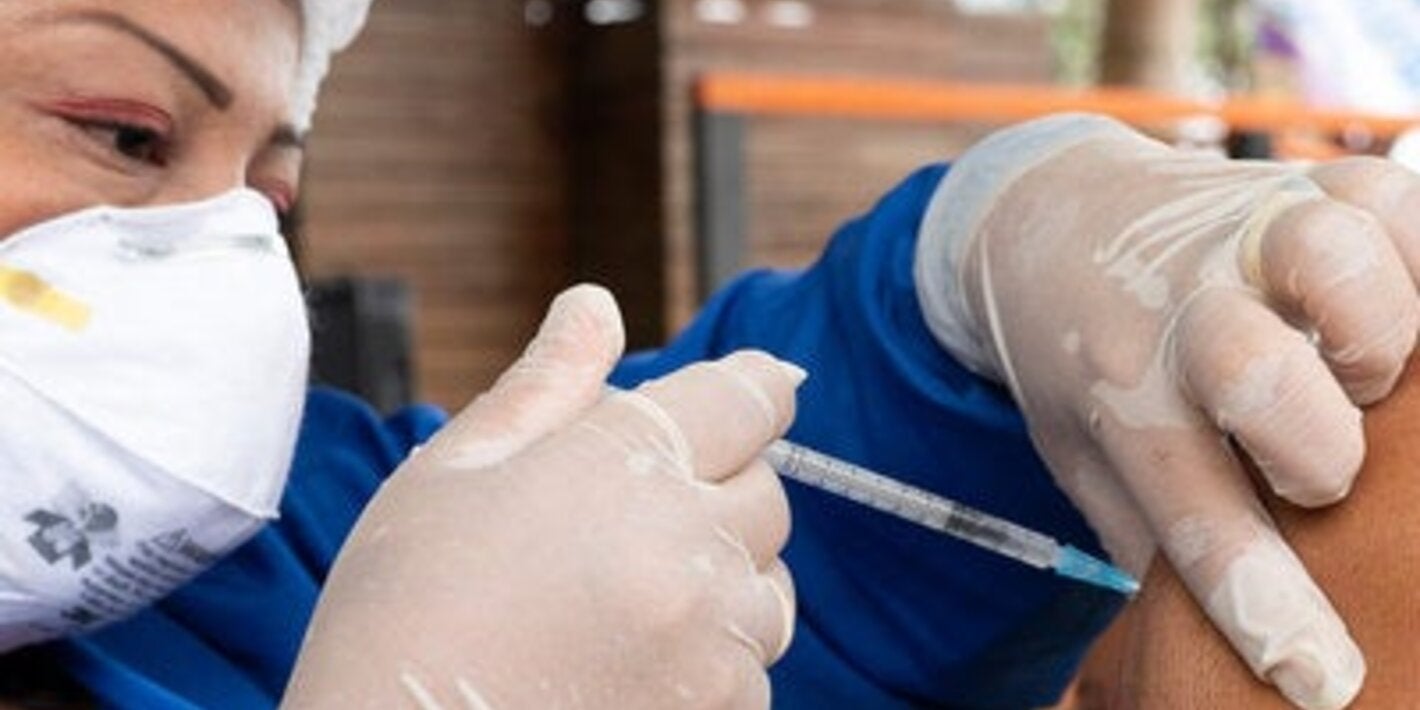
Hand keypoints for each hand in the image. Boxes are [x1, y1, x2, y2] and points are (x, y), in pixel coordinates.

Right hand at [283, 285, 803, 708]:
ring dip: (723, 578)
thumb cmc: (402, 615)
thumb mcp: (453, 474)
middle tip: (636, 517)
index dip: (752, 389)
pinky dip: (714, 657)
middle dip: (721, 488)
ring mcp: (715, 642)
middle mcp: (691, 548)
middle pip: (768, 493)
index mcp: (627, 464)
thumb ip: (546, 386)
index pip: (749, 397)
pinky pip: (754, 668)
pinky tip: (632, 664)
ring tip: (625, 601)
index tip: (751, 393)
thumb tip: (596, 306)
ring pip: (768, 586)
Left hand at [917, 115, 1419, 709]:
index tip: (1321, 677)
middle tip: (1321, 476)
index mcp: (1118, 394)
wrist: (1050, 223)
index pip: (1190, 511)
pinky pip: (1399, 203)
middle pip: (1249, 369)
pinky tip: (1409, 305)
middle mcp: (1178, 306)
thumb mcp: (1091, 460)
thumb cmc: (1089, 368)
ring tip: (1371, 374)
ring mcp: (1248, 230)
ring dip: (1378, 332)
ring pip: (1334, 256)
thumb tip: (1248, 638)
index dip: (1264, 601)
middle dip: (1311, 446)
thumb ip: (1164, 532)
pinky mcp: (1316, 183)